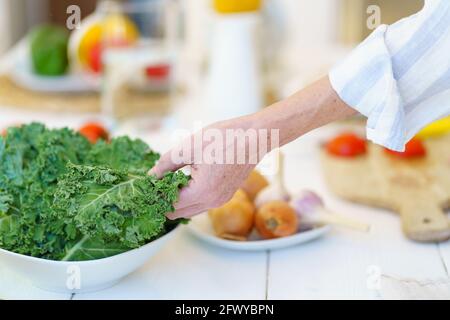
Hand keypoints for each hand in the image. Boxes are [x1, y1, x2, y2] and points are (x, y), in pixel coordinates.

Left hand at [149, 115, 268, 218]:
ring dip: (176, 200)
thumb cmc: (225, 138)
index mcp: (202, 192)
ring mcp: (220, 201)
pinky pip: (200, 203)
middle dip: (162, 202)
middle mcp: (212, 202)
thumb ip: (167, 163)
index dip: (153, 198)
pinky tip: (182, 180)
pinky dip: (188, 197)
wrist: (256, 136)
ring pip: (189, 210)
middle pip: (178, 213)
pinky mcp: (225, 195)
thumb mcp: (190, 146)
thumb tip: (151, 175)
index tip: (143, 189)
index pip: (169, 206)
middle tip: (151, 186)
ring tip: (164, 182)